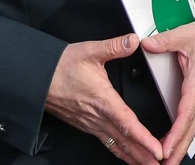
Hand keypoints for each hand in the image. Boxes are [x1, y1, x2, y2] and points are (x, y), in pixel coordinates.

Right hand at [44, 34, 162, 163]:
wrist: (37, 78)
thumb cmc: (61, 66)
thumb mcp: (90, 51)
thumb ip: (114, 46)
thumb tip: (133, 40)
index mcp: (103, 99)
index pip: (128, 124)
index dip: (145, 139)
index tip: (158, 150)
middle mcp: (98, 116)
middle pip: (126, 142)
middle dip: (145, 156)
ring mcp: (91, 124)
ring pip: (117, 145)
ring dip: (134, 158)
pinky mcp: (86, 125)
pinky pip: (107, 143)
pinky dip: (121, 152)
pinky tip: (129, 157)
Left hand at [140, 20, 194, 164]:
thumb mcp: (186, 34)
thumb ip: (165, 41)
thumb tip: (146, 44)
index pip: (186, 113)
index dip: (176, 133)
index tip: (165, 149)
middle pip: (190, 128)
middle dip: (178, 149)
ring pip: (193, 127)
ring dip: (181, 146)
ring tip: (169, 163)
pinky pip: (194, 121)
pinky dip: (185, 136)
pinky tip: (177, 146)